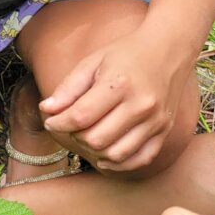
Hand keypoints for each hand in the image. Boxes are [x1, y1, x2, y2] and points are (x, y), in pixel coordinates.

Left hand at [40, 30, 190, 171]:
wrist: (168, 50)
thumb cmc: (125, 54)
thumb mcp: (92, 62)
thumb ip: (68, 88)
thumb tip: (47, 110)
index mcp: (119, 84)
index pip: (81, 117)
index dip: (59, 123)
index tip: (51, 121)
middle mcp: (140, 105)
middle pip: (97, 139)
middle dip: (75, 137)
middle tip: (71, 127)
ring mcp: (156, 120)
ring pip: (116, 154)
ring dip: (94, 152)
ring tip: (87, 137)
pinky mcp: (165, 130)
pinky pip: (140, 159)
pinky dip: (120, 164)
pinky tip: (105, 157)